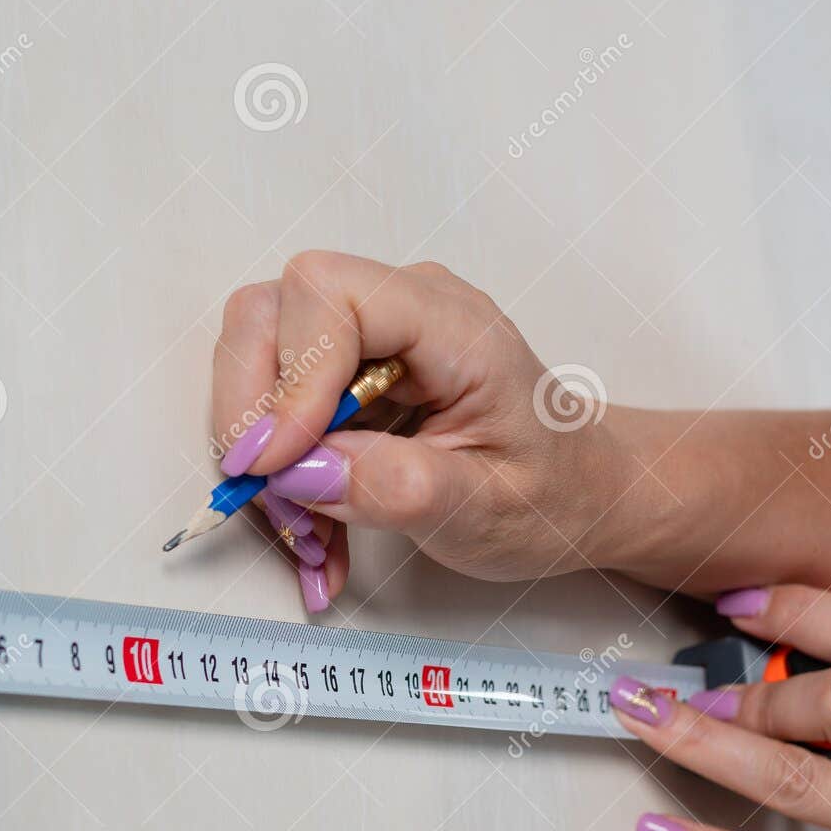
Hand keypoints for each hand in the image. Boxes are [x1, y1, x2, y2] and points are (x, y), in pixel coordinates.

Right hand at [210, 252, 619, 611]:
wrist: (579, 494)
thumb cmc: (552, 495)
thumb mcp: (488, 510)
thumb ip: (400, 487)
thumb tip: (303, 471)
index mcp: (452, 324)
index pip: (328, 293)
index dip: (288, 375)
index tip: (278, 464)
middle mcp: (401, 309)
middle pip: (269, 314)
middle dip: (251, 416)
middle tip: (276, 502)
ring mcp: (368, 337)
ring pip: (257, 362)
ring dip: (261, 457)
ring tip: (307, 535)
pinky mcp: (345, 374)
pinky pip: (276, 407)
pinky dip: (279, 477)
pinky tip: (316, 536)